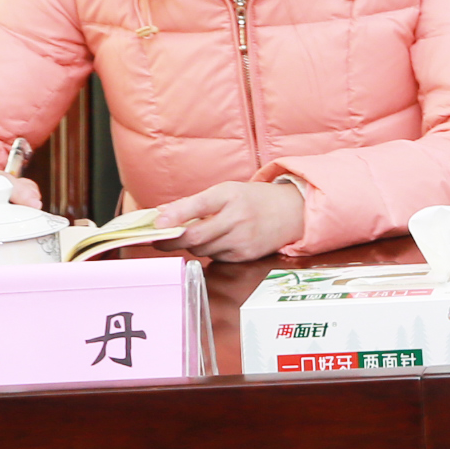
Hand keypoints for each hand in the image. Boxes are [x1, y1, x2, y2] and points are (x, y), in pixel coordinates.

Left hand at [156, 176, 308, 261]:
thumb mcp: (226, 191)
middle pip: (195, 236)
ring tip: (198, 234)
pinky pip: (216, 257)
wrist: (292, 212)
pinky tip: (219, 241)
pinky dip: (210, 251)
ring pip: (202, 249)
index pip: (197, 206)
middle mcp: (237, 218)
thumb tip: (161, 214)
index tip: (156, 224)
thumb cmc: (255, 200)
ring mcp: (242, 239)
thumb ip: (193, 203)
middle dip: (172, 240)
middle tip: (158, 239)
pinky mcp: (245, 255)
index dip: (174, 216)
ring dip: (193, 244)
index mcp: (229, 195)